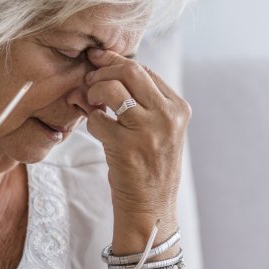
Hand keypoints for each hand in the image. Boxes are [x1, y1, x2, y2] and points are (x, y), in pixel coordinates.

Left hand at [82, 48, 190, 225]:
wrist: (151, 208)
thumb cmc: (150, 167)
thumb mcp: (160, 130)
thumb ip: (143, 101)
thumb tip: (106, 68)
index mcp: (178, 108)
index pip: (146, 70)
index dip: (118, 61)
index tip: (99, 61)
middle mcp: (167, 116)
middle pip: (131, 71)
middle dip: (104, 70)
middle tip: (90, 80)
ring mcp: (147, 131)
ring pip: (112, 88)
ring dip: (93, 90)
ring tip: (89, 102)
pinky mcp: (126, 146)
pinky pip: (97, 119)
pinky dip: (90, 121)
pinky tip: (97, 130)